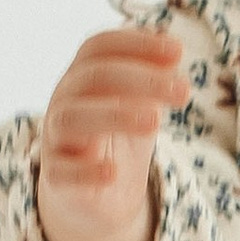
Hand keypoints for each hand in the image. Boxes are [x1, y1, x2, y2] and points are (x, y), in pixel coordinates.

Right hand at [38, 26, 192, 240]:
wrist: (95, 196)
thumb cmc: (118, 140)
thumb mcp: (142, 106)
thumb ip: (154, 78)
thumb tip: (175, 51)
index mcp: (82, 77)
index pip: (98, 47)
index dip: (135, 44)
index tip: (179, 51)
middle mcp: (64, 101)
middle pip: (93, 77)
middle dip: (142, 79)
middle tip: (185, 91)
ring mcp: (55, 138)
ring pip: (72, 118)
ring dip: (115, 116)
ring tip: (156, 123)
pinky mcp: (55, 176)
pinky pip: (61, 171)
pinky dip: (86, 171)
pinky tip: (112, 172)